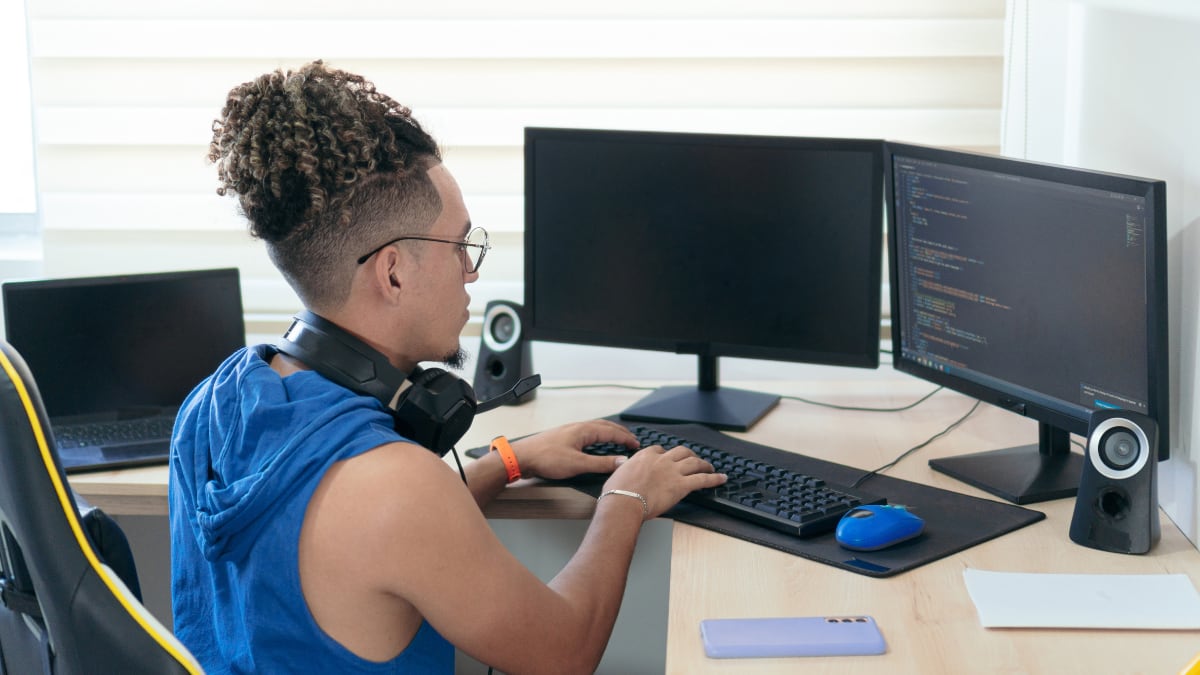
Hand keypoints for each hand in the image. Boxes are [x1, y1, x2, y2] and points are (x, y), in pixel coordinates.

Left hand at [509, 420, 639, 480]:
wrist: (521, 457)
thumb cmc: (545, 458)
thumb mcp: (577, 464)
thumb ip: (601, 464)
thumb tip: (621, 462)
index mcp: (583, 430)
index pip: (611, 432)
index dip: (625, 438)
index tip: (636, 444)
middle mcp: (577, 428)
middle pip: (604, 427)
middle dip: (619, 432)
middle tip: (630, 439)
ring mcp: (569, 432)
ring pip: (594, 429)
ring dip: (608, 433)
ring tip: (616, 439)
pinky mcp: (562, 438)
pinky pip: (586, 434)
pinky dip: (596, 437)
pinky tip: (593, 444)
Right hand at [602, 445, 726, 519]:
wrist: (624, 502)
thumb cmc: (617, 493)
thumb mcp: (617, 475)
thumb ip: (624, 470)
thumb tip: (622, 469)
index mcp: (645, 456)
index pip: (660, 450)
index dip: (666, 455)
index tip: (668, 459)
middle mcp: (661, 460)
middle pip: (681, 451)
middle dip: (689, 454)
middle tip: (693, 459)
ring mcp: (673, 472)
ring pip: (694, 462)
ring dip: (704, 463)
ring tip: (710, 467)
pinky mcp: (682, 485)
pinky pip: (703, 479)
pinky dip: (714, 479)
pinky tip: (722, 479)